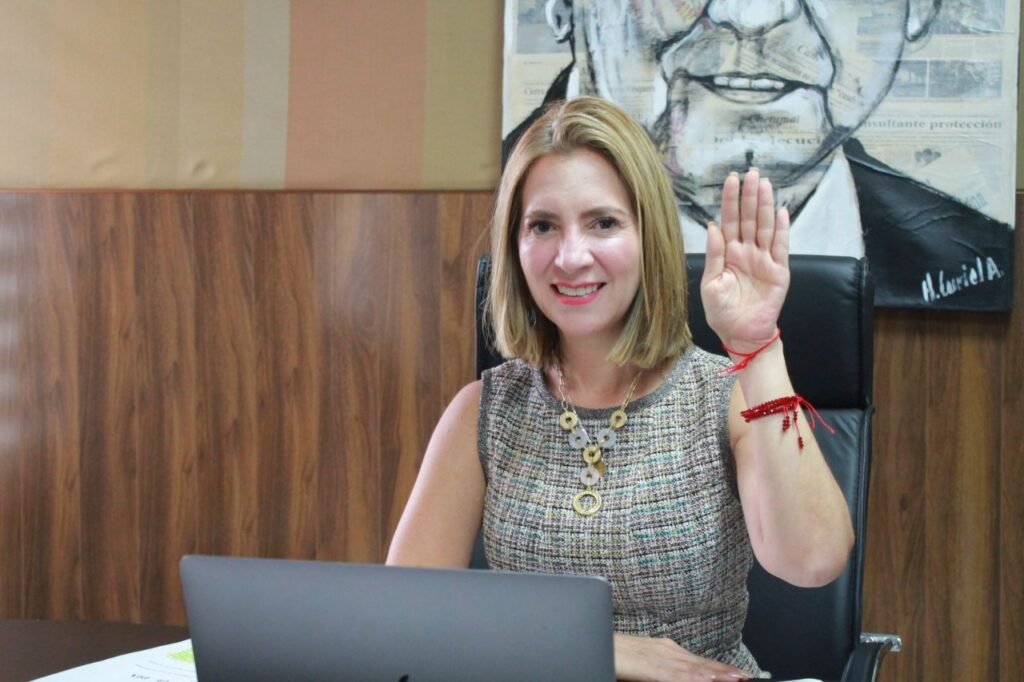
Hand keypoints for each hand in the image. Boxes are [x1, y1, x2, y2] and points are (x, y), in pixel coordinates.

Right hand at [614, 633, 752, 680]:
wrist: (593, 643)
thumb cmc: (616, 656)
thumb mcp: (643, 666)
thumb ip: (660, 672)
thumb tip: (675, 676)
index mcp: (665, 650)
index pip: (699, 661)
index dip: (720, 668)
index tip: (740, 674)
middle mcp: (667, 650)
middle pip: (702, 663)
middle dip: (725, 671)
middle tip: (747, 677)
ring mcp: (659, 656)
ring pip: (694, 669)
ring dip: (717, 674)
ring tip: (737, 679)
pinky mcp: (650, 666)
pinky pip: (676, 675)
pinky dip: (694, 678)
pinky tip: (708, 680)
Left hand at [701, 169, 789, 351]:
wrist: (741, 335)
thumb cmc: (722, 312)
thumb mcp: (711, 283)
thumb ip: (714, 255)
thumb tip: (712, 226)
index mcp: (728, 253)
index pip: (729, 220)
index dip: (730, 200)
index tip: (731, 179)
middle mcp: (747, 251)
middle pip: (749, 218)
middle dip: (750, 195)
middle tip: (751, 172)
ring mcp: (764, 259)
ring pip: (766, 226)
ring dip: (765, 205)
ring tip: (764, 184)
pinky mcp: (779, 270)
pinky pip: (781, 246)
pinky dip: (782, 229)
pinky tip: (781, 211)